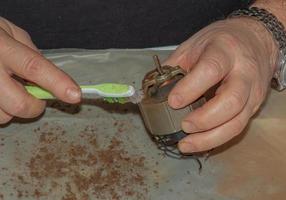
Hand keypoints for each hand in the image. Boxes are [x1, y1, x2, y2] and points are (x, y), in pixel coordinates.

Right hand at [0, 17, 80, 123]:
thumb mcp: (10, 33)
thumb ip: (31, 53)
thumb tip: (52, 75)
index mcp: (1, 47)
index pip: (34, 67)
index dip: (57, 83)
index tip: (75, 95)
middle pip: (19, 103)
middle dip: (35, 106)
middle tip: (35, 96)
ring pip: (3, 116)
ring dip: (13, 108)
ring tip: (8, 90)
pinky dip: (1, 109)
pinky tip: (0, 94)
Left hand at [165, 18, 277, 152]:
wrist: (257, 39)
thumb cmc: (221, 41)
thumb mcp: (194, 45)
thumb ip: (174, 67)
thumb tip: (155, 91)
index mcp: (225, 50)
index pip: (211, 70)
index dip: (191, 88)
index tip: (173, 102)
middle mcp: (244, 72)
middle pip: (231, 100)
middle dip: (205, 119)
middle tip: (183, 126)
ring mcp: (253, 91)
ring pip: (238, 121)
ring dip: (210, 137)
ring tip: (186, 144)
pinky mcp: (255, 106)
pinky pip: (238, 127)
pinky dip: (217, 138)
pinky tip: (199, 143)